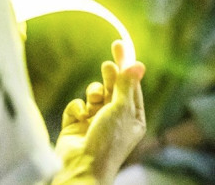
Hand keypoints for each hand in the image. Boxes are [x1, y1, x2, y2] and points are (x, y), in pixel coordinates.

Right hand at [53, 40, 145, 183]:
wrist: (81, 166)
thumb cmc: (107, 141)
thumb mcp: (121, 109)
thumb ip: (126, 85)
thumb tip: (139, 64)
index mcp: (132, 119)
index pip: (131, 86)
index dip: (126, 67)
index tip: (121, 47)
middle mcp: (115, 120)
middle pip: (113, 88)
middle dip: (110, 76)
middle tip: (108, 64)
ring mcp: (94, 122)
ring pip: (94, 95)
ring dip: (93, 94)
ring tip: (94, 100)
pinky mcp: (75, 125)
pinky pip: (77, 106)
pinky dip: (77, 108)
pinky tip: (80, 117)